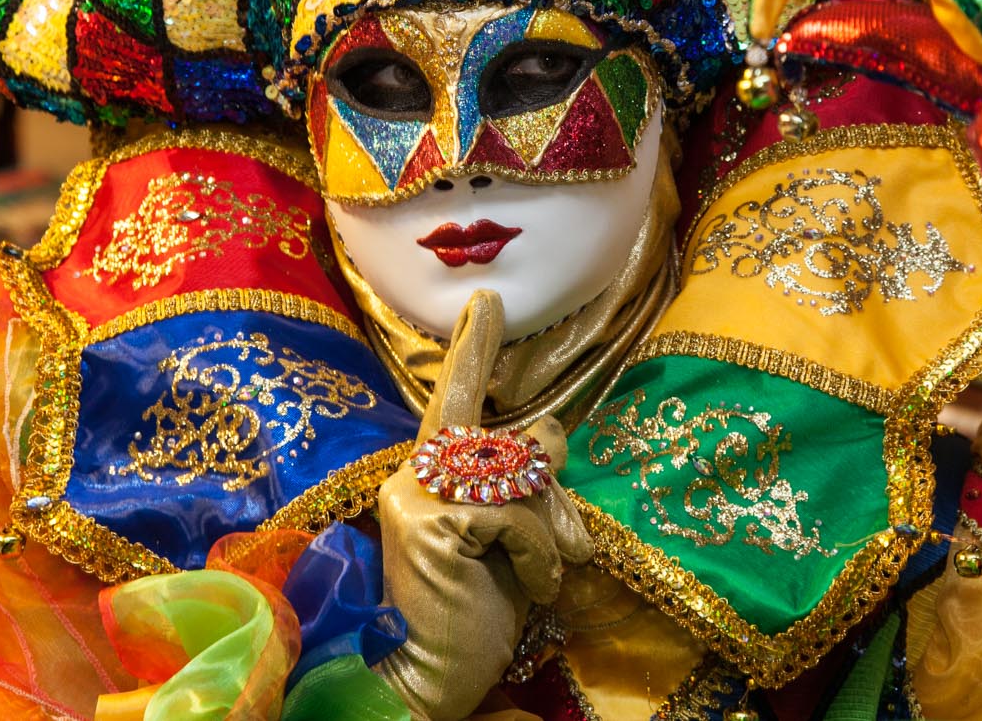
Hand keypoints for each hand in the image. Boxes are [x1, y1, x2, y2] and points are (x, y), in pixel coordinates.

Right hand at [372, 291, 593, 719]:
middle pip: (510, 445)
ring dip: (552, 527)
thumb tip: (549, 431)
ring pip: (518, 477)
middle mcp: (413, 478)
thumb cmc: (473, 614)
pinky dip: (540, 552)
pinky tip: (536, 587)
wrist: (431, 680)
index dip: (473, 350)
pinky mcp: (435, 524)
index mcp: (427, 478)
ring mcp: (419, 498)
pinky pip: (516, 513)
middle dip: (551, 484)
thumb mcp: (509, 540)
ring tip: (553, 571)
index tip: (488, 302)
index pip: (454, 404)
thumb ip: (520, 487)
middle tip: (567, 540)